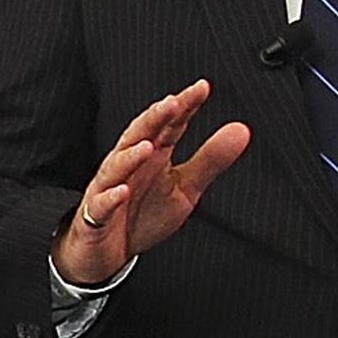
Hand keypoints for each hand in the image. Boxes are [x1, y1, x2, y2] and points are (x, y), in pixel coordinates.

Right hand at [52, 79, 250, 285]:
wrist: (108, 250)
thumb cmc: (144, 213)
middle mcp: (129, 164)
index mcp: (153, 153)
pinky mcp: (95, 215)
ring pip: (116, 167)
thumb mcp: (185, 187)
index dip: (184, 106)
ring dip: (131, 155)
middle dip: (154, 118)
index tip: (202, 88)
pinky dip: (110, 197)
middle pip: (139, 135)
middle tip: (173, 103)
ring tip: (148, 145)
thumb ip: (210, 160)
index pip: (169, 124)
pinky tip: (121, 192)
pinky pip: (101, 205)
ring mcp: (108, 188)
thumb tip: (242, 130)